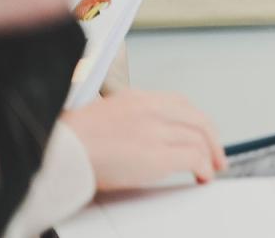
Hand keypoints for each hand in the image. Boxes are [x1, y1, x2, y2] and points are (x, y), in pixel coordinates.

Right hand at [61, 90, 225, 188]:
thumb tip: (142, 135)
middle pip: (197, 119)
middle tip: (217, 155)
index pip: (180, 103)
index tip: (203, 132)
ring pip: (199, 139)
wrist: (57, 150)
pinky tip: (202, 176)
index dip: (197, 121)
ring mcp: (156, 131)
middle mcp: (152, 109)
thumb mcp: (104, 114)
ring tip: (211, 169)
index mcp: (137, 97)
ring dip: (210, 155)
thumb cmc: (70, 140)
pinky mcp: (157, 155)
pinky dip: (203, 167)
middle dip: (212, 139)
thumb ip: (129, 118)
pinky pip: (194, 158)